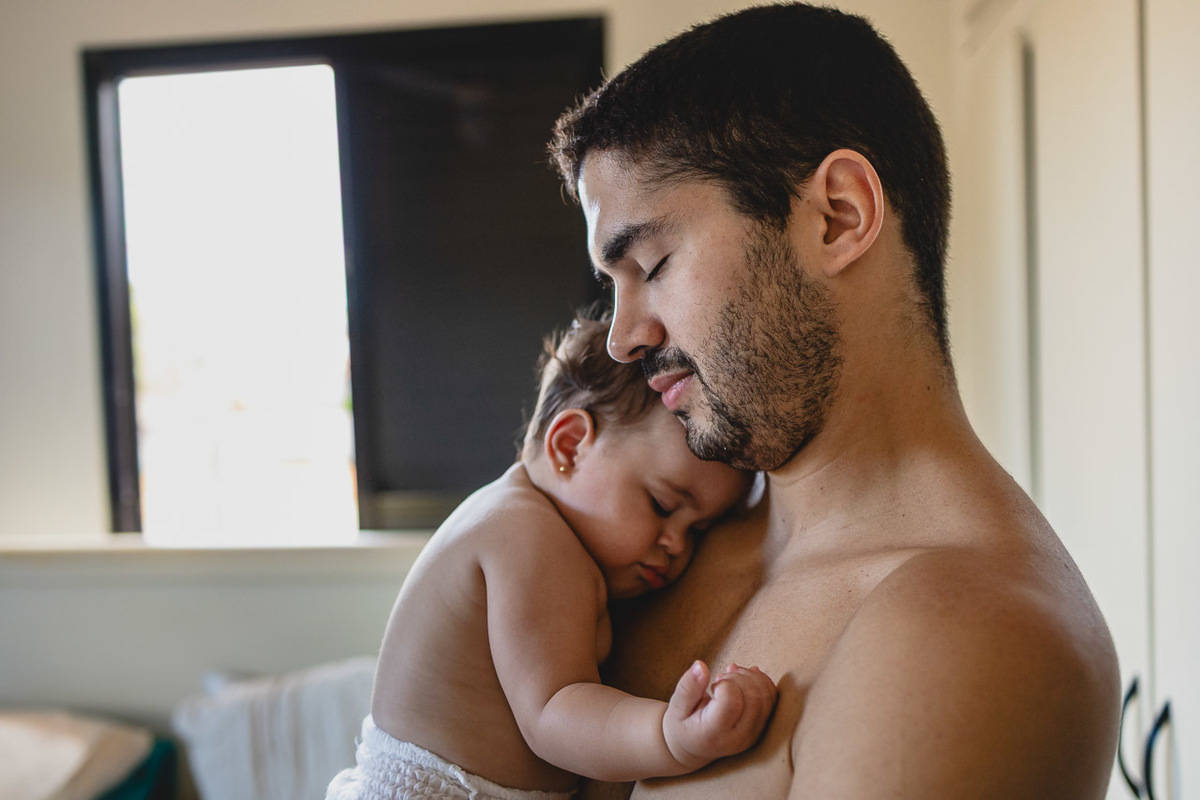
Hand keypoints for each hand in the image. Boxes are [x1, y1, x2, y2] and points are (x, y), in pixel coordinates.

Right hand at [662, 660, 777, 770]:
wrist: (693, 746)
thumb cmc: (683, 723)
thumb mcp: (677, 706)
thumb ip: (688, 686)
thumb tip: (700, 665)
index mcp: (714, 733)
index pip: (732, 702)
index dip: (724, 684)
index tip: (713, 685)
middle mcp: (738, 737)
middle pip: (754, 698)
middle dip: (739, 677)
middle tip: (721, 677)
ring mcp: (753, 734)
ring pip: (767, 697)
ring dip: (751, 677)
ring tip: (731, 674)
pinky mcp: (761, 727)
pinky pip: (773, 699)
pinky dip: (762, 680)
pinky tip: (745, 675)